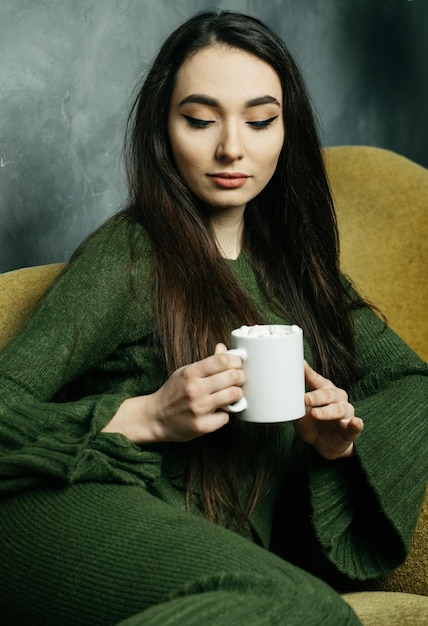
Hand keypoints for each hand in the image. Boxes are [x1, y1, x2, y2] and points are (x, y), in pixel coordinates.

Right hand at [102, 344, 244, 443]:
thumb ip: (206, 362)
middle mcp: (195, 389)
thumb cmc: (173, 393)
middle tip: (239, 379)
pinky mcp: (202, 426)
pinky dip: (225, 414)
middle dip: (240, 377)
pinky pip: (226, 417)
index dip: (236, 360)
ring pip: (234, 396)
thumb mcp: (185, 372)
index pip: (222, 360)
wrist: (154, 418)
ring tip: (231, 394)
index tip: (238, 363)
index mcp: (190, 373)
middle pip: (232, 377)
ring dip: (237, 394)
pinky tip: (217, 411)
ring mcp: (198, 408)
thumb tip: (223, 348)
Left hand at [294, 361, 363, 459]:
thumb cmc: (313, 424)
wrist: (325, 446)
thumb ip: (296, 403)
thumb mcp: (301, 413)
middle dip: (316, 396)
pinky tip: (355, 422)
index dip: (308, 373)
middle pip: (327, 394)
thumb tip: (281, 391)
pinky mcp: (351, 429)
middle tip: (305, 399)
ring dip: (327, 412)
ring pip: (338, 410)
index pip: (316, 380)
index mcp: (325, 390)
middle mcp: (337, 398)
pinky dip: (355, 424)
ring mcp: (346, 413)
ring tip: (316, 414)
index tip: (301, 365)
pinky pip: (355, 426)